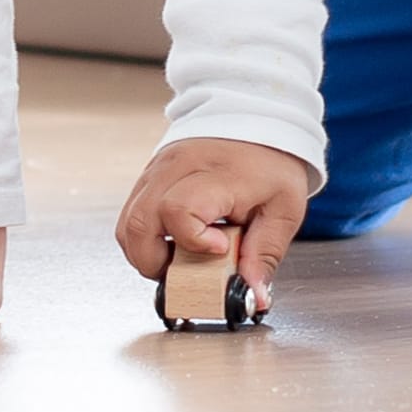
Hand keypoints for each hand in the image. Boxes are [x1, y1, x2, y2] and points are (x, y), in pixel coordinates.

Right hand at [117, 137, 313, 297]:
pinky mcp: (149, 175)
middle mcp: (177, 169)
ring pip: (128, 223)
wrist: (256, 115)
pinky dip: (145, 237)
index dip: (192, 241)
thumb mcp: (283, 209)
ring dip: (146, 253)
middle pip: (139, 223)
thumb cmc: (271, 160)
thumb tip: (254, 297)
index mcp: (215, 174)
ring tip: (179, 259)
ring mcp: (157, 170)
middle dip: (155, 262)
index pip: (178, 210)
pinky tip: (173, 242)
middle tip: (186, 272)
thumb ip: (265, 254)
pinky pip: (132, 213)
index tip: (219, 249)